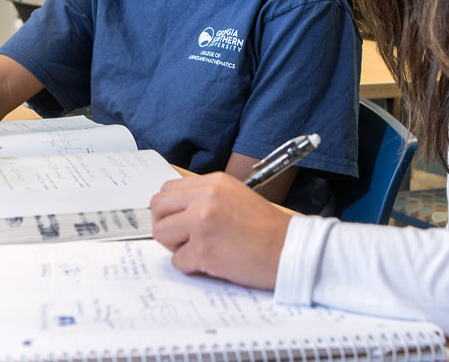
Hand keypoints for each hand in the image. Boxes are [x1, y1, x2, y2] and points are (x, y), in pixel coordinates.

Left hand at [151, 172, 292, 290]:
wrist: (291, 249)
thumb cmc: (267, 229)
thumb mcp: (237, 197)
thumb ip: (207, 197)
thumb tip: (177, 210)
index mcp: (215, 181)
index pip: (169, 189)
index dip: (171, 209)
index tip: (181, 221)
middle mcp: (207, 196)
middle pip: (157, 207)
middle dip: (166, 225)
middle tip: (185, 238)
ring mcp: (203, 221)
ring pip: (161, 232)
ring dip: (176, 246)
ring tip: (200, 249)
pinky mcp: (204, 249)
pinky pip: (177, 261)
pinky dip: (191, 266)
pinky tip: (214, 262)